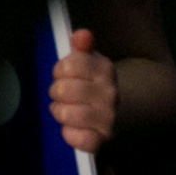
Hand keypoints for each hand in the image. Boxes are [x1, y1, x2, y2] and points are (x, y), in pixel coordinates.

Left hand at [49, 28, 118, 152]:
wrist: (119, 113)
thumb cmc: (93, 84)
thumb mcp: (89, 62)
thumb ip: (82, 47)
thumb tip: (83, 35)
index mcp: (105, 69)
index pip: (69, 65)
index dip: (60, 69)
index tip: (64, 74)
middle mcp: (110, 93)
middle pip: (63, 90)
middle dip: (56, 91)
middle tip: (61, 94)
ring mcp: (109, 118)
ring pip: (66, 114)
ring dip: (59, 112)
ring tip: (64, 109)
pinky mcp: (104, 139)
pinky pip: (79, 139)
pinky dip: (70, 135)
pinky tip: (71, 128)